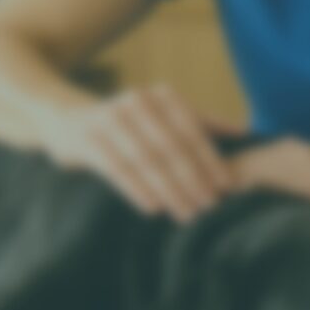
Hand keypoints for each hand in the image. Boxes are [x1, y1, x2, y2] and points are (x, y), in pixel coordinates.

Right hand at [39, 85, 237, 221]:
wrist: (66, 118)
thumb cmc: (126, 122)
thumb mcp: (162, 115)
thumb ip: (200, 122)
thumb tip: (243, 133)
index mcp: (161, 96)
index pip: (191, 131)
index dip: (210, 160)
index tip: (226, 187)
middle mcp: (138, 102)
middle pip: (171, 147)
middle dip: (192, 179)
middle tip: (208, 206)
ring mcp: (111, 118)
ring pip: (147, 160)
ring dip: (169, 189)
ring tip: (185, 212)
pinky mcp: (89, 138)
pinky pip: (117, 168)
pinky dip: (137, 189)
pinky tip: (153, 208)